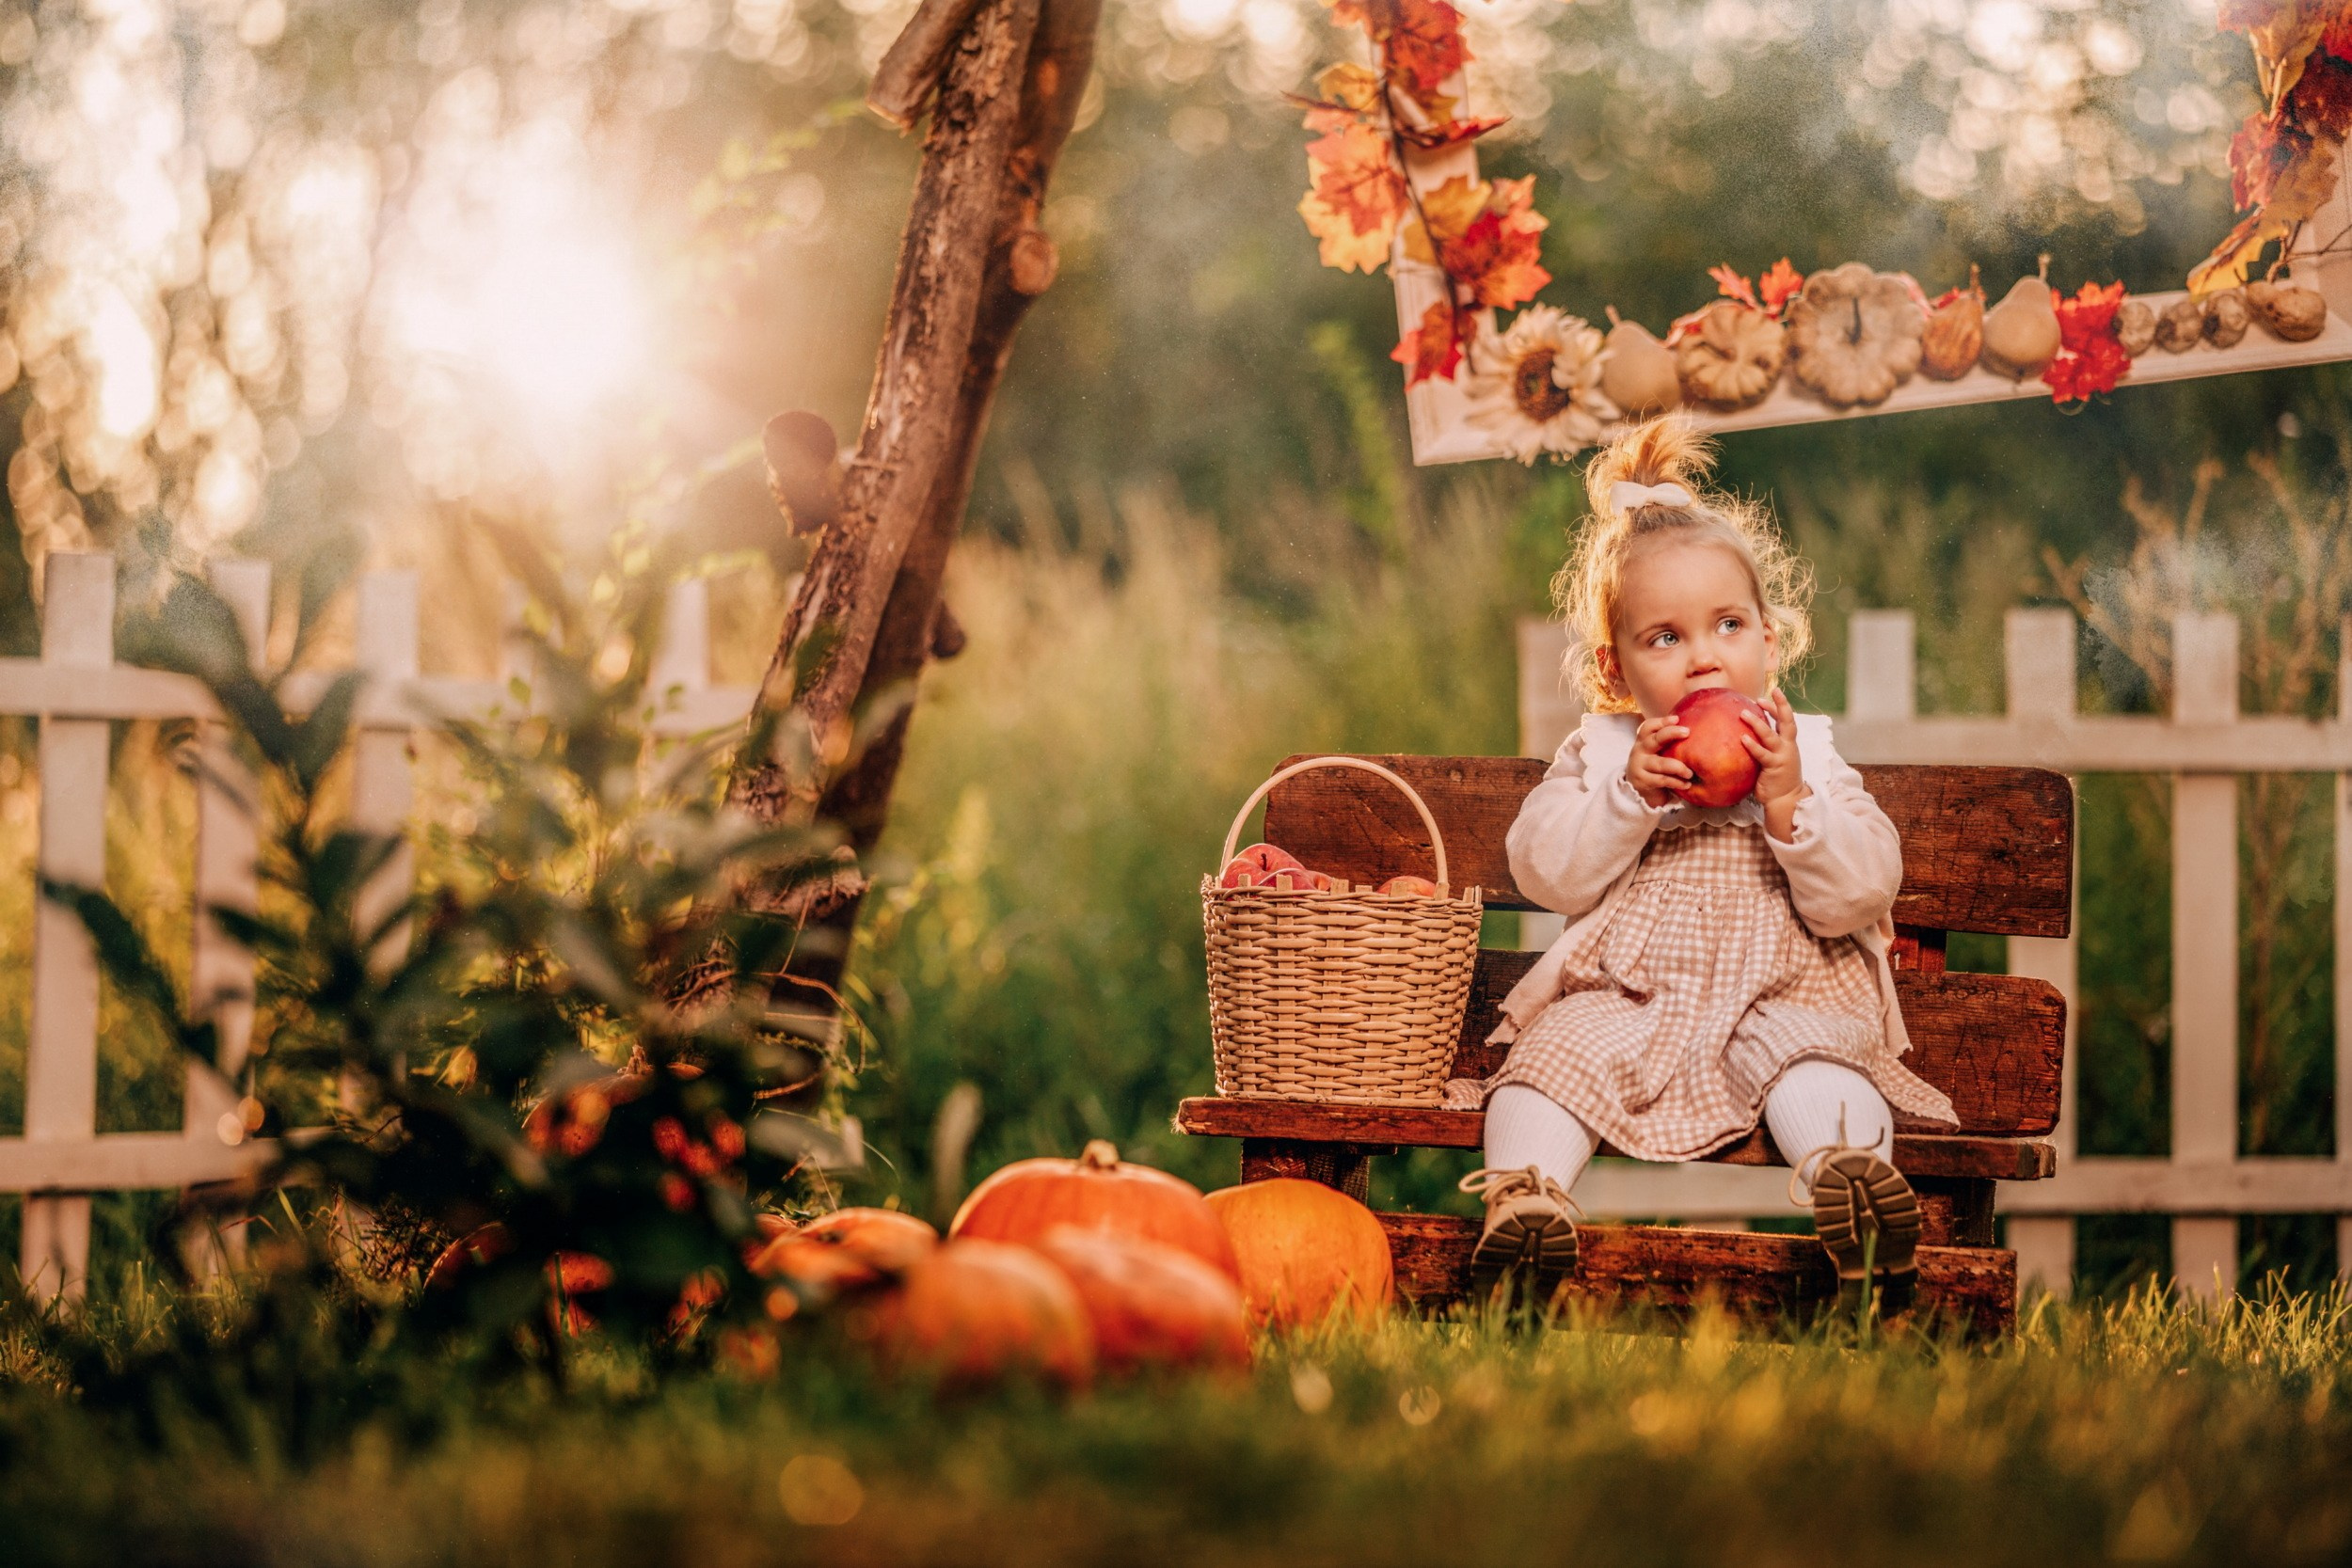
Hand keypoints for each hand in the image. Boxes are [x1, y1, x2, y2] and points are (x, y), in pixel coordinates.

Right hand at [1626, 714, 1692, 808]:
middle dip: (1671, 733)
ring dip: (1679, 767)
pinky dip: (1677, 782)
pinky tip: (1687, 784)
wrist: (1637, 793)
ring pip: (1662, 763)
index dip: (1662, 721)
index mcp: (1643, 742)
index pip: (1648, 727)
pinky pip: (1663, 780)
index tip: (1677, 719)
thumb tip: (1693, 732)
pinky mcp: (1643, 781)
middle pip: (1655, 739)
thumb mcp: (1656, 754)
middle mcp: (1639, 751)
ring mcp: (1639, 766)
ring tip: (1690, 773)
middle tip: (1687, 732)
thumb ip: (1668, 745)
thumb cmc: (1653, 770)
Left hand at [1741, 688, 1808, 839]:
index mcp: (1789, 744)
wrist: (1787, 800)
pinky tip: (1742, 738)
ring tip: (1744, 713)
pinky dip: (1753, 746)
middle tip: (1770, 692)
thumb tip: (1747, 735)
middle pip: (1787, 722)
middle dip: (1780, 706)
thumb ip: (1767, 747)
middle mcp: (1788, 747)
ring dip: (1758, 723)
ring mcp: (1782, 756)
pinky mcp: (1774, 767)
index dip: (1781, 705)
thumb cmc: (1778, 779)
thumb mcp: (1776, 759)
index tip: (1772, 692)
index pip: (1787, 720)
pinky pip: (1762, 754)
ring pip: (1771, 735)